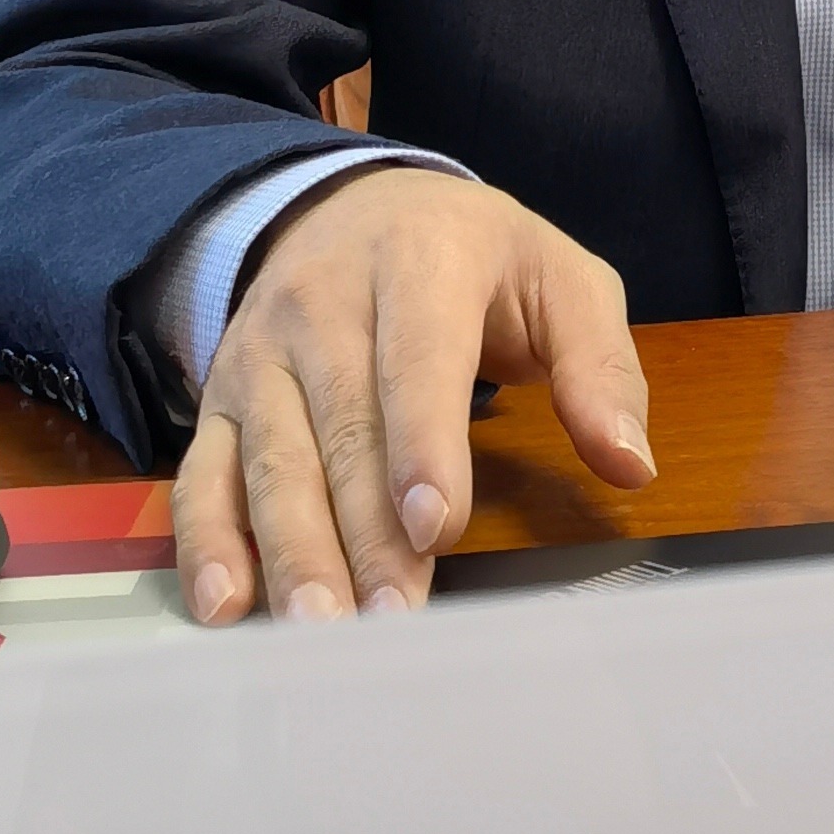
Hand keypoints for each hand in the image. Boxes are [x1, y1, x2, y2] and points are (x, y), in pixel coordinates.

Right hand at [174, 168, 653, 626]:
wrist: (353, 204)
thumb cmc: (474, 255)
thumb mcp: (558, 278)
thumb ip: (598, 365)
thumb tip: (630, 462)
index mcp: (420, 258)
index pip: (417, 356)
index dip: (422, 443)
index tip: (433, 528)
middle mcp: (322, 301)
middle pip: (340, 428)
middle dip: (362, 530)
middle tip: (390, 619)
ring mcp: (261, 351)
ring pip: (271, 459)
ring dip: (292, 551)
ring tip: (318, 629)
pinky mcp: (220, 398)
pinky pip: (204, 473)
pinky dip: (206, 541)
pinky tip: (225, 604)